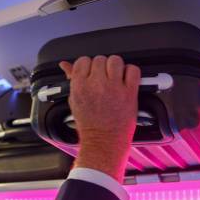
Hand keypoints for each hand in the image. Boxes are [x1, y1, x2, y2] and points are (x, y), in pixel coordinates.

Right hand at [59, 55, 140, 181]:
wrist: (104, 141)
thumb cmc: (90, 125)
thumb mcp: (74, 101)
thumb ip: (72, 80)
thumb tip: (66, 66)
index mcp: (80, 85)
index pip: (83, 60)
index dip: (88, 65)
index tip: (92, 72)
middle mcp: (97, 84)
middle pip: (100, 59)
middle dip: (102, 68)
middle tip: (104, 79)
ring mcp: (114, 87)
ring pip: (116, 60)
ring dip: (116, 67)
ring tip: (115, 78)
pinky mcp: (129, 92)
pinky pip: (133, 70)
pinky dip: (131, 72)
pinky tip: (127, 80)